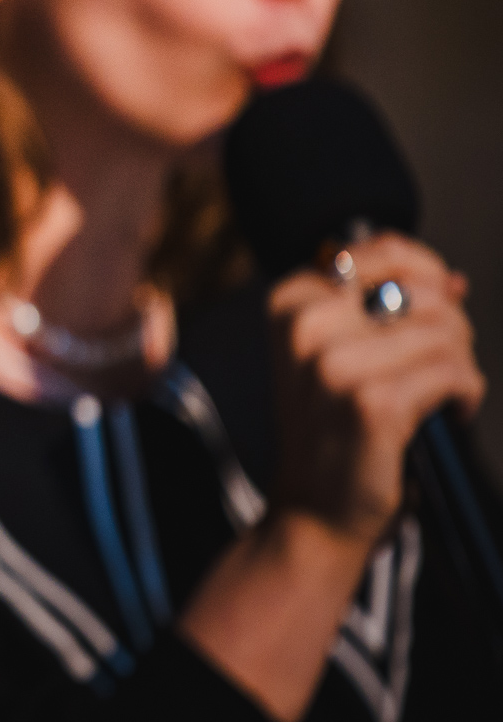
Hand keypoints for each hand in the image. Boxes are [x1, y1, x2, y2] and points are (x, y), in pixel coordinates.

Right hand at [269, 232, 483, 544]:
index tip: (435, 306)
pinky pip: (456, 373)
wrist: (312, 507)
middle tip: (440, 362)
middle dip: (450, 324)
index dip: (428, 272)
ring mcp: (336, 364)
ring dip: (461, 363)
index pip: (383, 250)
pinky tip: (451, 412)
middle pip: (423, 289)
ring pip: (446, 330)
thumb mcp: (334, 351)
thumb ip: (383, 306)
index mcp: (291, 301)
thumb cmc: (330, 429)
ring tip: (444, 390)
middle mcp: (306, 325)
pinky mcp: (372, 402)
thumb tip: (455, 279)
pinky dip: (468, 394)